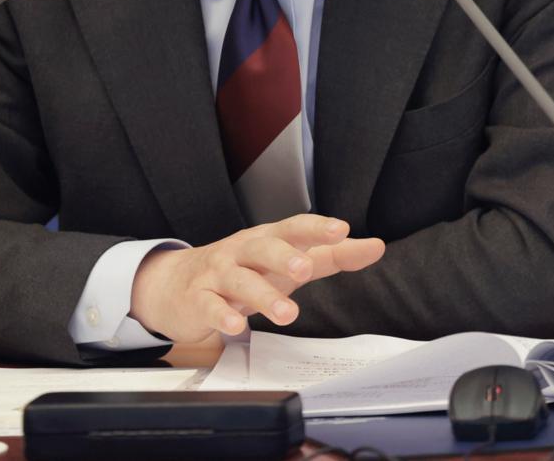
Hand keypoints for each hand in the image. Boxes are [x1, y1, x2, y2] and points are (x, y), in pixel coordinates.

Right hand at [128, 214, 384, 341]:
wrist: (177, 285)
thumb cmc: (245, 269)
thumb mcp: (288, 261)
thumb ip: (333, 255)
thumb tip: (376, 246)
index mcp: (267, 239)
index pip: (293, 227)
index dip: (316, 227)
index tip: (341, 229)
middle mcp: (242, 251)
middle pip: (262, 247)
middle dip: (284, 256)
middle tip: (305, 268)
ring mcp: (217, 274)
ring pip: (239, 280)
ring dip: (262, 295)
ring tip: (287, 313)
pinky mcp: (197, 299)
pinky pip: (209, 306)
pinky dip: (222, 316)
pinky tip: (237, 327)